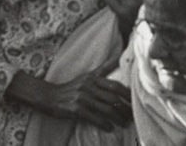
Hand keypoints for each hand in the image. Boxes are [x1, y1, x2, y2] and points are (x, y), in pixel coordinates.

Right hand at [7, 67, 131, 130]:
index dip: (126, 94)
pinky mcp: (76, 109)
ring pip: (106, 109)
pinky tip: (110, 128)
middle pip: (113, 98)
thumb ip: (104, 68)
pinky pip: (94, 118)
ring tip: (124, 123)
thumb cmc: (72, 87)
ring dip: (117, 118)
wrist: (50, 96)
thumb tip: (118, 56)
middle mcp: (89, 86)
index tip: (134, 101)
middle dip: (125, 108)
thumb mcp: (88, 75)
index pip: (115, 85)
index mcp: (94, 78)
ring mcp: (82, 98)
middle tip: (132, 115)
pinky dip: (104, 124)